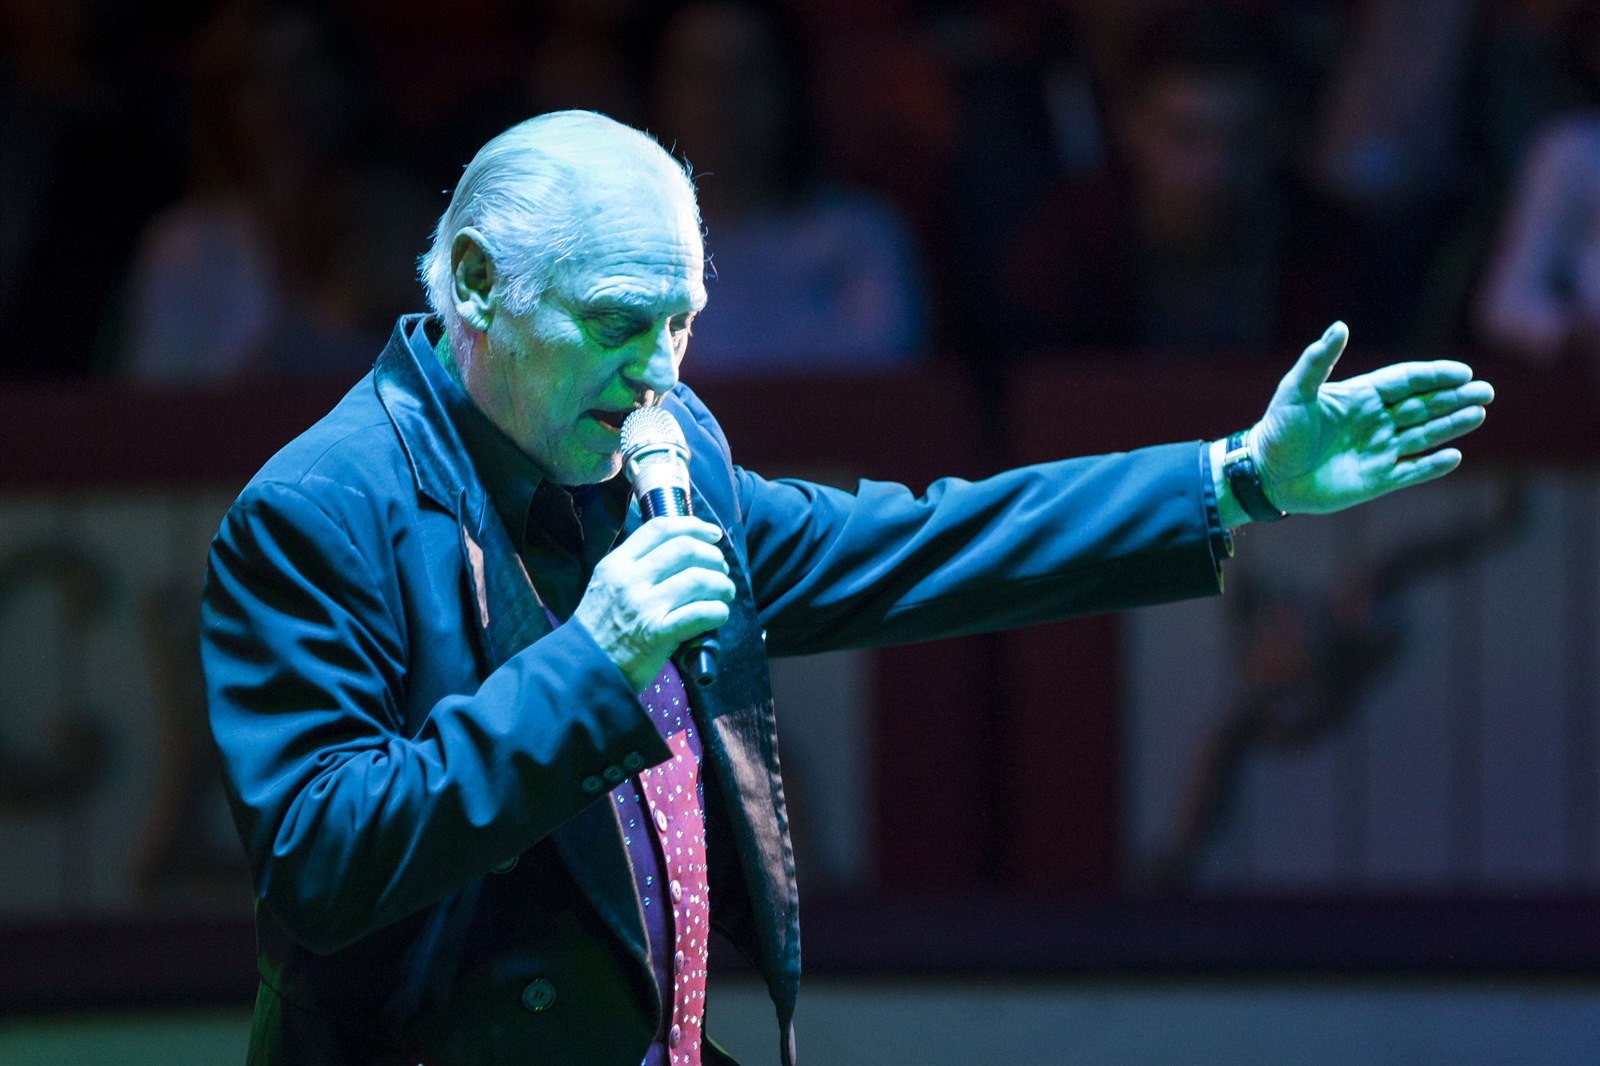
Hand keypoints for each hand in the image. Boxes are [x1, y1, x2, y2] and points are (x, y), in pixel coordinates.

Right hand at [573, 516, 733, 691]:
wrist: (584, 669)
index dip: (693, 526)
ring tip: (725, 593)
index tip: (712, 534)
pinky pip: (701, 613)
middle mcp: (630, 580)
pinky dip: (718, 611)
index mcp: (617, 563)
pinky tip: (720, 614)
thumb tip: (680, 549)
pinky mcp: (658, 634)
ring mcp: (645, 606)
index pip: (659, 528)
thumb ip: (635, 565)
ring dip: (722, 584)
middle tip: (721, 569)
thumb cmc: (600, 627)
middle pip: (685, 549)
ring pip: (698, 579)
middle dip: (713, 556)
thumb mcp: (606, 584)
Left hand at [1249, 322, 1494, 515]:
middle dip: (1455, 398)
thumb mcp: (1295, 391)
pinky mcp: (1376, 479)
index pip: (1406, 381)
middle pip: (1424, 405)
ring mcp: (1378, 450)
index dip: (1434, 376)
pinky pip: (1411, 471)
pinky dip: (1431, 465)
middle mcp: (1375, 421)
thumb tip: (1339, 326)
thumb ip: (1318, 361)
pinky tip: (1453, 456)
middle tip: (1486, 392)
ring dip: (1451, 425)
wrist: (1265, 474)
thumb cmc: (1278, 429)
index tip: (1461, 373)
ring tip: (1478, 414)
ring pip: (1424, 435)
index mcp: (1361, 396)